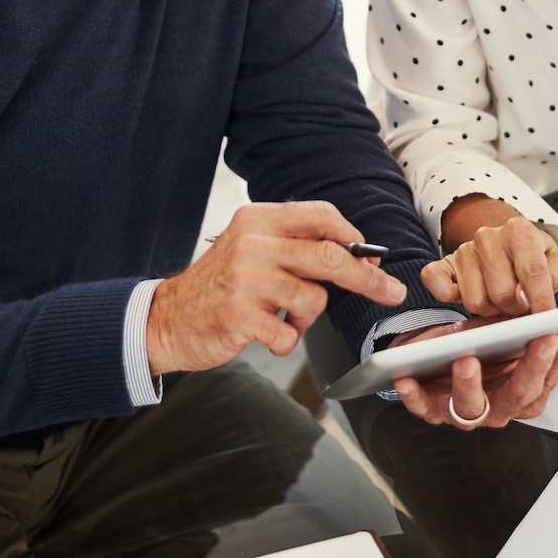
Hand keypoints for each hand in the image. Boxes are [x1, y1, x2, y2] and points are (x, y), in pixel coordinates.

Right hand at [146, 202, 406, 374]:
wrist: (166, 318)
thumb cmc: (219, 286)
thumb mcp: (251, 248)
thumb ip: (294, 245)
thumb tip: (355, 252)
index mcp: (259, 220)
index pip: (321, 216)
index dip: (353, 237)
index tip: (372, 257)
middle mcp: (253, 244)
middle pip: (331, 257)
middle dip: (368, 278)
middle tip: (390, 292)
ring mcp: (246, 279)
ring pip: (313, 299)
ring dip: (306, 317)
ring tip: (282, 317)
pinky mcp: (240, 316)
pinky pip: (288, 333)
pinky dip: (284, 340)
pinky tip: (264, 334)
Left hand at [389, 286, 557, 428]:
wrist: (441, 354)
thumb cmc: (488, 343)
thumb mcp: (523, 325)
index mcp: (526, 390)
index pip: (547, 377)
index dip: (557, 357)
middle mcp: (500, 407)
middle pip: (519, 395)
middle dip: (530, 367)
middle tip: (538, 340)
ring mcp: (467, 411)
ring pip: (472, 407)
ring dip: (470, 385)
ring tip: (467, 358)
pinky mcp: (432, 408)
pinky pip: (424, 408)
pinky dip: (416, 397)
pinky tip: (409, 379)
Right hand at [424, 205, 557, 316]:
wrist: (502, 241)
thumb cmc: (528, 255)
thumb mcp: (552, 260)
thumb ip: (552, 277)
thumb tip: (538, 298)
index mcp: (519, 231)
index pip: (532, 272)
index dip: (541, 301)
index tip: (546, 321)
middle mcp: (488, 236)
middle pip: (503, 293)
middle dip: (515, 307)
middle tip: (519, 302)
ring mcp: (463, 249)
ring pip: (476, 301)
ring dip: (490, 308)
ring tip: (498, 297)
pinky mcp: (444, 264)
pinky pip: (437, 284)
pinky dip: (448, 295)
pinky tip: (467, 293)